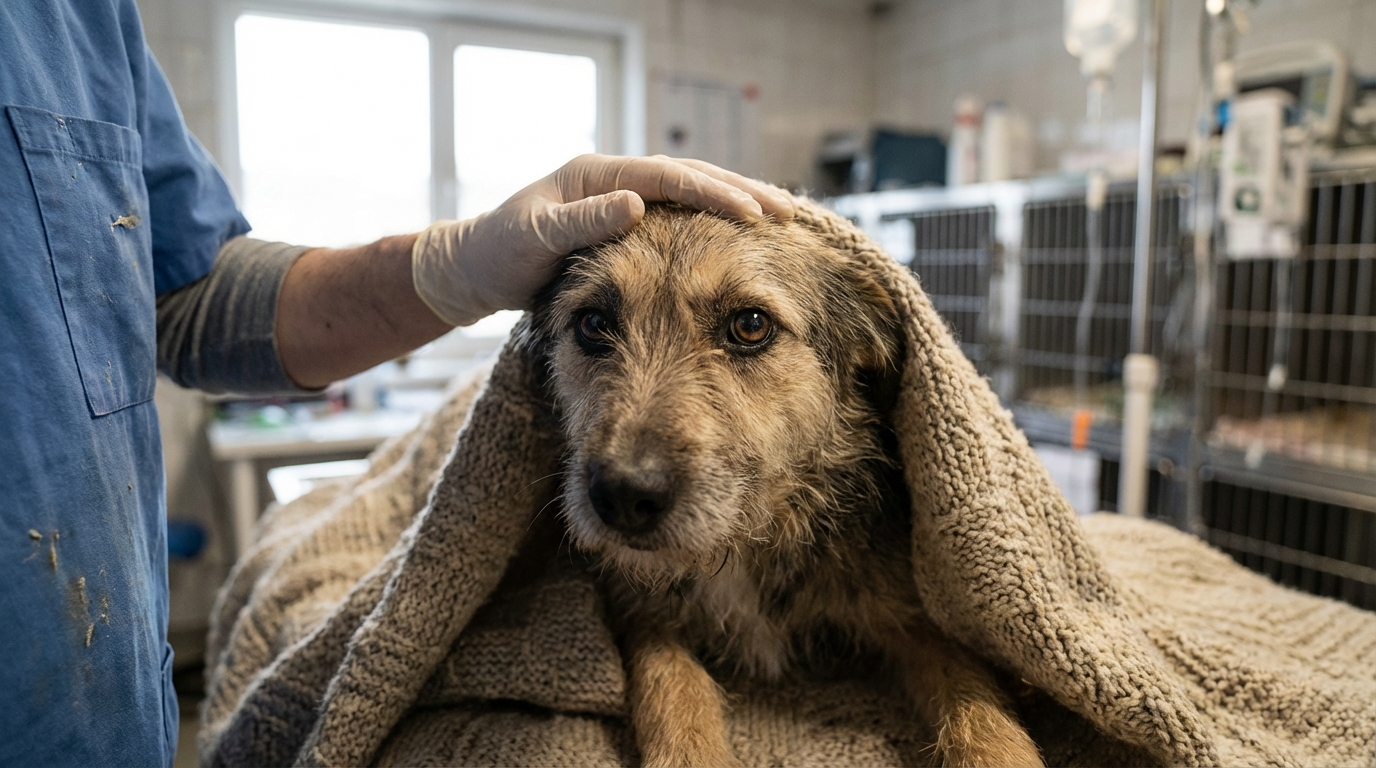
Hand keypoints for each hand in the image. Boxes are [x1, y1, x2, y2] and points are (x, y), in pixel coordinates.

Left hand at [410, 154, 794, 326]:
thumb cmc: (500, 255)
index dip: (712, 194)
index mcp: (596, 174)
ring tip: (778, 216)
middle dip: (740, 191)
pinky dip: (712, 221)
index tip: (750, 214)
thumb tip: (638, 205)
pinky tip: (740, 234)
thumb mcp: (536, 239)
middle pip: (690, 176)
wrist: (475, 269)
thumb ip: (584, 222)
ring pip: (690, 192)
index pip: (668, 177)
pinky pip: (679, 215)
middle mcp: (614, 179)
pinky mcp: (624, 222)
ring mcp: (620, 198)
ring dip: (734, 201)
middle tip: (785, 211)